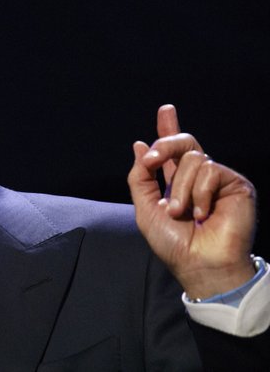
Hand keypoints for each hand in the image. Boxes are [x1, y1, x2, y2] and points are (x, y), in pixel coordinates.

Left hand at [127, 104, 256, 298]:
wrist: (199, 264)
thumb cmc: (174, 243)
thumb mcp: (146, 208)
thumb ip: (141, 177)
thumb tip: (139, 145)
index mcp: (177, 182)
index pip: (174, 150)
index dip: (169, 128)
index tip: (166, 110)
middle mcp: (199, 178)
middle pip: (184, 142)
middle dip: (164, 144)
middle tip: (151, 160)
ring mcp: (218, 180)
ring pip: (194, 158)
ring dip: (181, 188)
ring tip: (182, 213)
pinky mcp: (236, 185)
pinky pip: (211, 170)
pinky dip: (200, 193)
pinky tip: (203, 214)